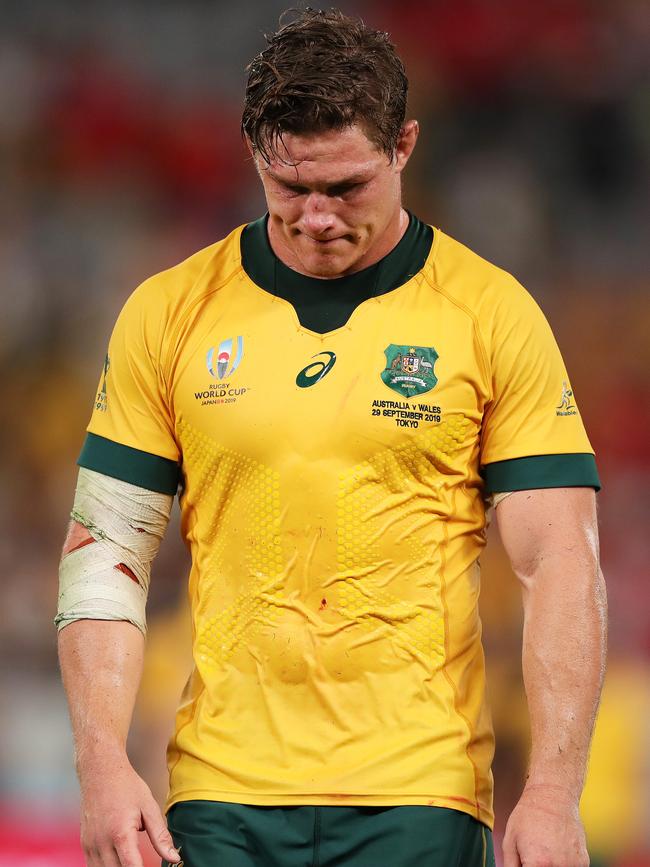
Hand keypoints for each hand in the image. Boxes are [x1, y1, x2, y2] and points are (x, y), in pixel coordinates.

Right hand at [78, 751, 180, 866]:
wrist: (100, 771)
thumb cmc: (127, 787)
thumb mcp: (149, 807)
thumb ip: (161, 836)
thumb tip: (173, 858)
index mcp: (120, 834)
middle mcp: (101, 843)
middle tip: (144, 863)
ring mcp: (90, 845)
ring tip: (133, 862)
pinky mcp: (85, 844)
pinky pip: (93, 866)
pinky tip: (119, 862)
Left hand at [502, 784, 588, 866]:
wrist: (553, 795)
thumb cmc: (528, 816)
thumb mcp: (510, 841)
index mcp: (538, 864)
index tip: (525, 863)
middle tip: (533, 857)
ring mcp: (574, 866)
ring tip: (544, 852)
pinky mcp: (583, 863)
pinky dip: (562, 865)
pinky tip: (555, 851)